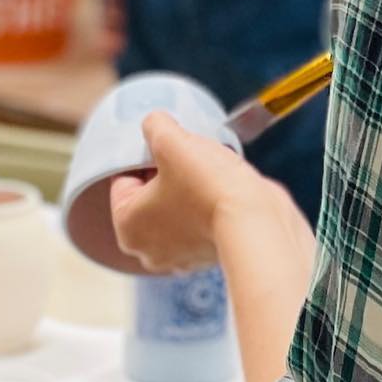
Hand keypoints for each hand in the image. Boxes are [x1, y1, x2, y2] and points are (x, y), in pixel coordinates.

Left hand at [110, 112, 269, 274]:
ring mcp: (180, 258)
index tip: (168, 149)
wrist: (257, 219)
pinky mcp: (207, 255)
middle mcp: (148, 251)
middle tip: (187, 159)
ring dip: (188, 187)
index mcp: (127, 228)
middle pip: (149, 195)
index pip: (124, 180)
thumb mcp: (171, 141)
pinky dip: (207, 206)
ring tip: (208, 172)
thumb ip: (154, 125)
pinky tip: (221, 191)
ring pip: (175, 207)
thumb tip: (155, 123)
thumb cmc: (208, 186)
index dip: (145, 157)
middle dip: (166, 173)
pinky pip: (199, 221)